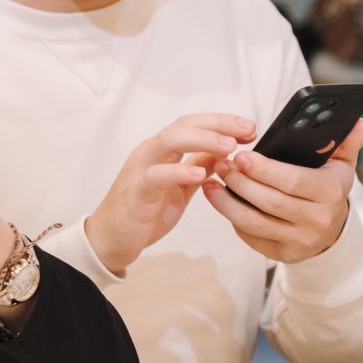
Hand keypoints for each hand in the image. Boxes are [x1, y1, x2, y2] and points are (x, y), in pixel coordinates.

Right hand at [86, 113, 256, 274]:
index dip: (222, 123)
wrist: (111, 238)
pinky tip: (200, 174)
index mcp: (162, 150)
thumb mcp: (181, 187)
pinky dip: (179, 171)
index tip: (250, 128)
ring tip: (229, 147)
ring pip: (170, 141)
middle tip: (247, 131)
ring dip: (202, 140)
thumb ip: (199, 167)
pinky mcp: (137, 190)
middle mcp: (151, 152)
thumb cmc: (144, 212)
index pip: (193, 124)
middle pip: (184, 125)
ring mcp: (141, 168)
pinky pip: (157, 175)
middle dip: (218, 125)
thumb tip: (226, 153)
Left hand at [203, 120, 362, 262]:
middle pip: (270, 202)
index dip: (264, 170)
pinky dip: (233, 219)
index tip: (240, 156)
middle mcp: (318, 221)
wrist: (333, 231)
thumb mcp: (342, 165)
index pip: (293, 181)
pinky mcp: (284, 255)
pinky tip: (222, 202)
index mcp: (331, 193)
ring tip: (212, 183)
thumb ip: (346, 142)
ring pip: (255, 223)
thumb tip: (359, 122)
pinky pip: (252, 237)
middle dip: (241, 183)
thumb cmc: (329, 188)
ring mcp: (300, 241)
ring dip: (227, 203)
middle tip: (221, 165)